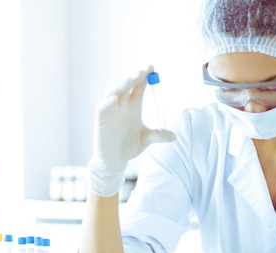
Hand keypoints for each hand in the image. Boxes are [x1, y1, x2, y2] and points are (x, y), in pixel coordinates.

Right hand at [87, 66, 175, 196]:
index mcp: (133, 106)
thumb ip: (158, 136)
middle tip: (142, 72)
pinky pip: (102, 107)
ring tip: (131, 80)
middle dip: (134, 77)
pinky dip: (108, 102)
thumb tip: (174, 136)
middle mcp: (121, 105)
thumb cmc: (129, 147)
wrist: (115, 161)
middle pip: (126, 85)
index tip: (151, 68)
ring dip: (121, 85)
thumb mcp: (146, 139)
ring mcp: (110, 111)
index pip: (138, 86)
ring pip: (113, 91)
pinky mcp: (101, 120)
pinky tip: (115, 98)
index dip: (144, 76)